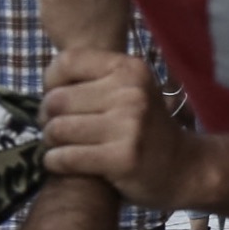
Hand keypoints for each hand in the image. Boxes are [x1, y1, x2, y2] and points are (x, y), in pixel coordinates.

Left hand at [39, 48, 184, 205]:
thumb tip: (44, 88)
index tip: (58, 101)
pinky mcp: (123, 158)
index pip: (67, 62)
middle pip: (57, 99)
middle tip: (56, 131)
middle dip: (47, 118)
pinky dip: (55, 162)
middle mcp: (131, 92)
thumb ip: (93, 81)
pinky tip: (62, 163)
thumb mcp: (129, 92)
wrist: (183, 167)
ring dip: (51, 142)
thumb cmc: (145, 129)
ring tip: (62, 147)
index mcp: (129, 69)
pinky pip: (66, 157)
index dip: (50, 83)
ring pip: (57, 129)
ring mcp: (129, 125)